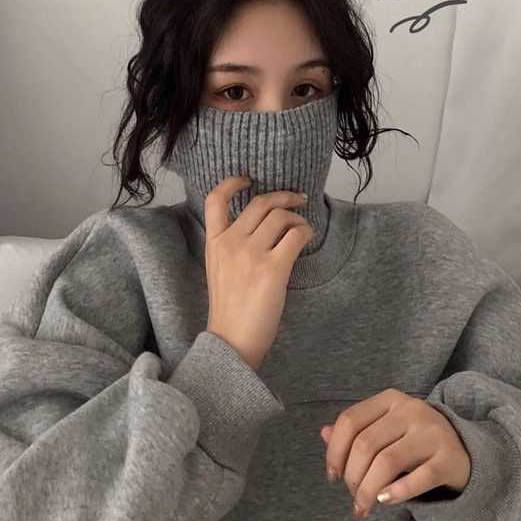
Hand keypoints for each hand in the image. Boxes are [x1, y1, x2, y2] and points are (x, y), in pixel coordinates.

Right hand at [203, 175, 311, 372]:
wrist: (232, 341)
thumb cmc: (231, 309)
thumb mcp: (220, 270)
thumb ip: (233, 246)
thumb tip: (268, 226)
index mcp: (214, 243)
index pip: (215, 200)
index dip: (232, 184)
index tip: (249, 180)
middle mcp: (231, 243)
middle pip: (260, 203)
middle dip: (284, 196)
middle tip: (298, 199)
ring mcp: (251, 254)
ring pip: (281, 216)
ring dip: (298, 218)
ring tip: (302, 230)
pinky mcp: (273, 269)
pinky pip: (296, 235)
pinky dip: (305, 232)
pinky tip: (305, 240)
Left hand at [319, 388, 470, 518]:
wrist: (466, 451)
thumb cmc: (414, 442)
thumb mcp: (385, 430)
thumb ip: (356, 432)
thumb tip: (323, 433)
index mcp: (390, 400)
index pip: (349, 421)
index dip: (334, 451)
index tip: (332, 476)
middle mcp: (410, 410)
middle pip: (365, 445)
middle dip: (352, 477)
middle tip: (353, 497)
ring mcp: (431, 433)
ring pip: (387, 463)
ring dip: (368, 490)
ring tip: (363, 506)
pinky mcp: (448, 458)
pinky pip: (418, 478)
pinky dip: (396, 493)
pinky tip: (385, 501)